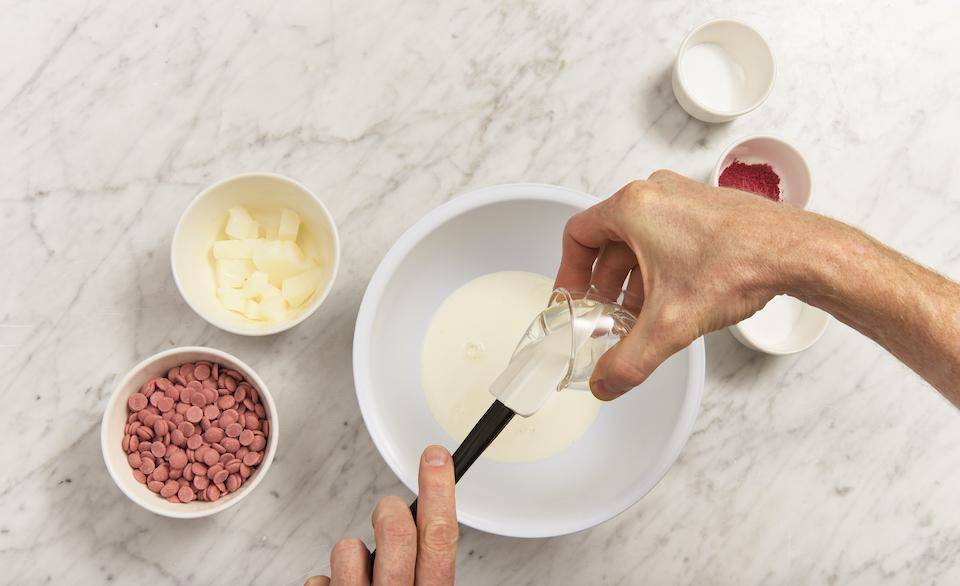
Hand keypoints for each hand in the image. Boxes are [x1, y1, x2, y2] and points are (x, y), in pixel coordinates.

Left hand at [305, 445, 458, 585]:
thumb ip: (419, 565)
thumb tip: (411, 521)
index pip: (440, 536)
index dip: (439, 490)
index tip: (435, 456)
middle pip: (398, 532)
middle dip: (389, 510)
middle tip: (385, 515)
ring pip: (349, 549)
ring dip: (350, 553)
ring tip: (354, 573)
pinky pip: (319, 580)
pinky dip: (327, 583)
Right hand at [556, 170, 825, 398]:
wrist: (796, 253)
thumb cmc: (737, 266)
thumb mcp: (669, 324)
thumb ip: (628, 360)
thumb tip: (605, 383)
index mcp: (633, 208)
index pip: (578, 234)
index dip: (569, 272)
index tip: (574, 296)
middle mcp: (655, 194)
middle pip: (609, 240)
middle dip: (605, 283)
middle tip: (606, 314)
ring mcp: (683, 198)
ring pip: (640, 240)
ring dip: (634, 278)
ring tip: (640, 314)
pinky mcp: (707, 209)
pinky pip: (668, 236)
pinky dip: (661, 267)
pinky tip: (674, 299)